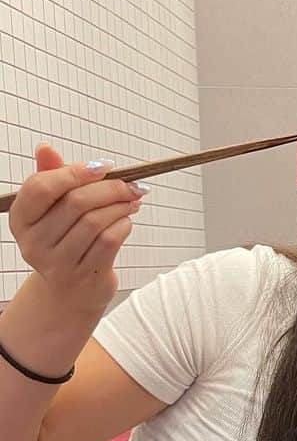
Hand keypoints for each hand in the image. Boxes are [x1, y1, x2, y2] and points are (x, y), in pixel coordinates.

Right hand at [9, 146, 143, 305]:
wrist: (69, 292)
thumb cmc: (63, 241)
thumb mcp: (51, 210)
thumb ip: (51, 177)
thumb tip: (46, 148)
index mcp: (21, 219)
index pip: (41, 187)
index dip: (75, 172)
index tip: (103, 166)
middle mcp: (34, 242)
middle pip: (75, 202)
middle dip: (109, 188)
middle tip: (130, 185)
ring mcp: (58, 263)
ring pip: (96, 222)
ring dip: (120, 206)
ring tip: (132, 201)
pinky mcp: (84, 276)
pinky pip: (109, 241)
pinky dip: (123, 225)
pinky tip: (126, 221)